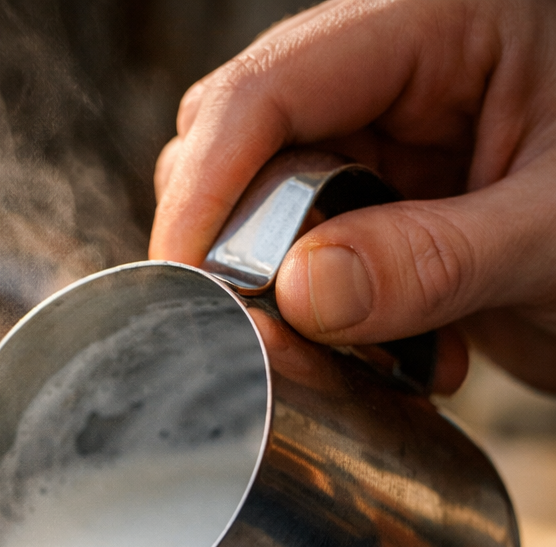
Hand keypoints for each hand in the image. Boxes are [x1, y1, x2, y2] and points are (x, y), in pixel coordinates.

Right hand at [150, 0, 555, 395]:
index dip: (209, 187)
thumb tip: (299, 295)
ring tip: (370, 357)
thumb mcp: (553, 232)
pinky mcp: (392, 206)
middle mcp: (399, 70)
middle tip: (269, 337)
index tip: (180, 288)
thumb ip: (432, 259)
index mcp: (441, 20)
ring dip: (295, 300)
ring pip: (268, 211)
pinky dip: (341, 328)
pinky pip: (316, 260)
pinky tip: (409, 361)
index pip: (271, 86)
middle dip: (239, 249)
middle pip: (247, 143)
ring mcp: (391, 140)